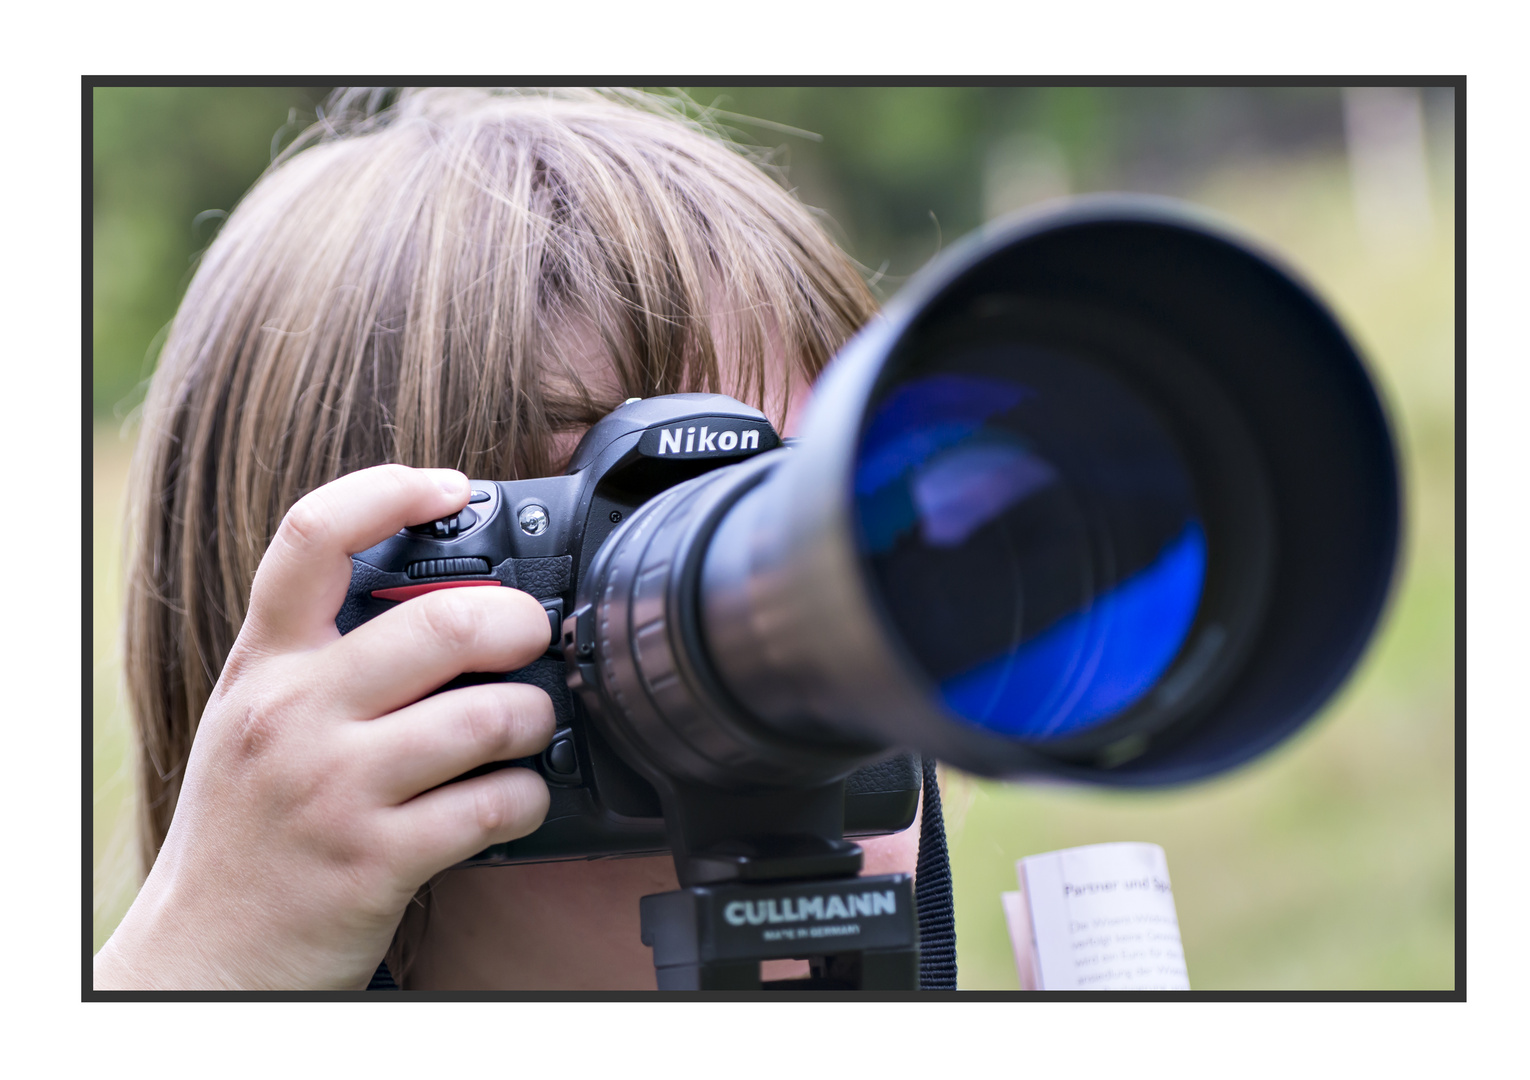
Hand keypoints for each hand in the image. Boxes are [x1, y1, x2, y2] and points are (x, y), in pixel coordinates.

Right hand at [94, 465, 555, 989]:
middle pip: (442, 623)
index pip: (313, 537)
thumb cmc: (247, 828)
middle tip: (533, 635)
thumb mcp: (255, 718)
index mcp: (264, 665)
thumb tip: (441, 602)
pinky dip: (528, 796)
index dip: (391, 491)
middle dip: (519, 622)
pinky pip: (493, 804)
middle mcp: (295, 714)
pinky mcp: (377, 859)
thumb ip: (322, 656)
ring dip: (535, 717)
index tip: (452, 485)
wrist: (205, 954)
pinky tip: (517, 797)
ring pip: (487, 715)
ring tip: (530, 727)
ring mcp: (335, 787)